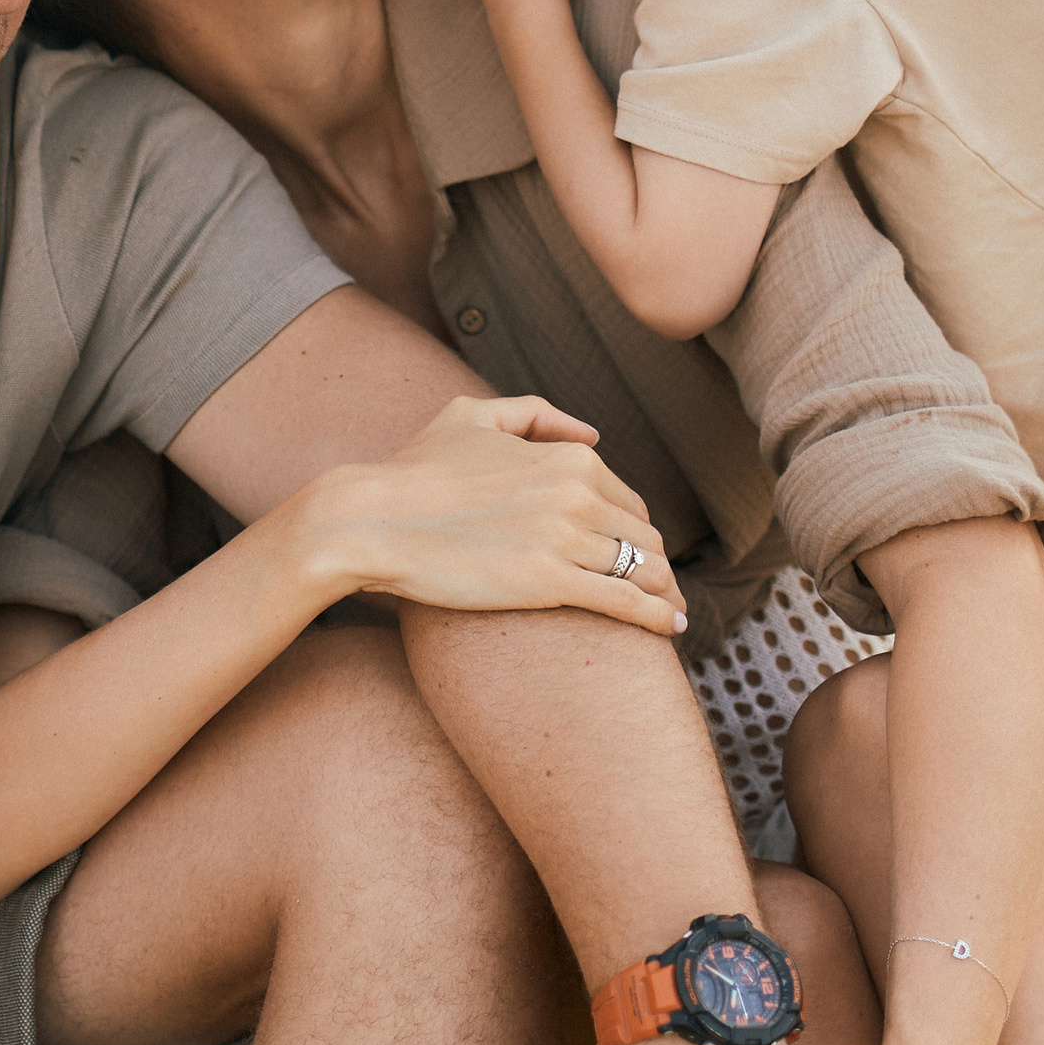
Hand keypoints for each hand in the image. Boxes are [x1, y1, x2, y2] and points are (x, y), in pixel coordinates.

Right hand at [322, 395, 687, 636]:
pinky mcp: (549, 582)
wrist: (371, 518)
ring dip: (664, 594)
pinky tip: (671, 630)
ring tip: (672, 615)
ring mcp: (565, 538)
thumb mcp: (471, 417)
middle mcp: (576, 493)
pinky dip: (655, 617)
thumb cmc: (413, 470)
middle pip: (641, 537)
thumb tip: (592, 434)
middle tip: (662, 591)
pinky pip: (623, 602)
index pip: (627, 499)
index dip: (634, 529)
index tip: (636, 554)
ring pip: (641, 570)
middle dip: (655, 565)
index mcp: (567, 457)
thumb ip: (536, 414)